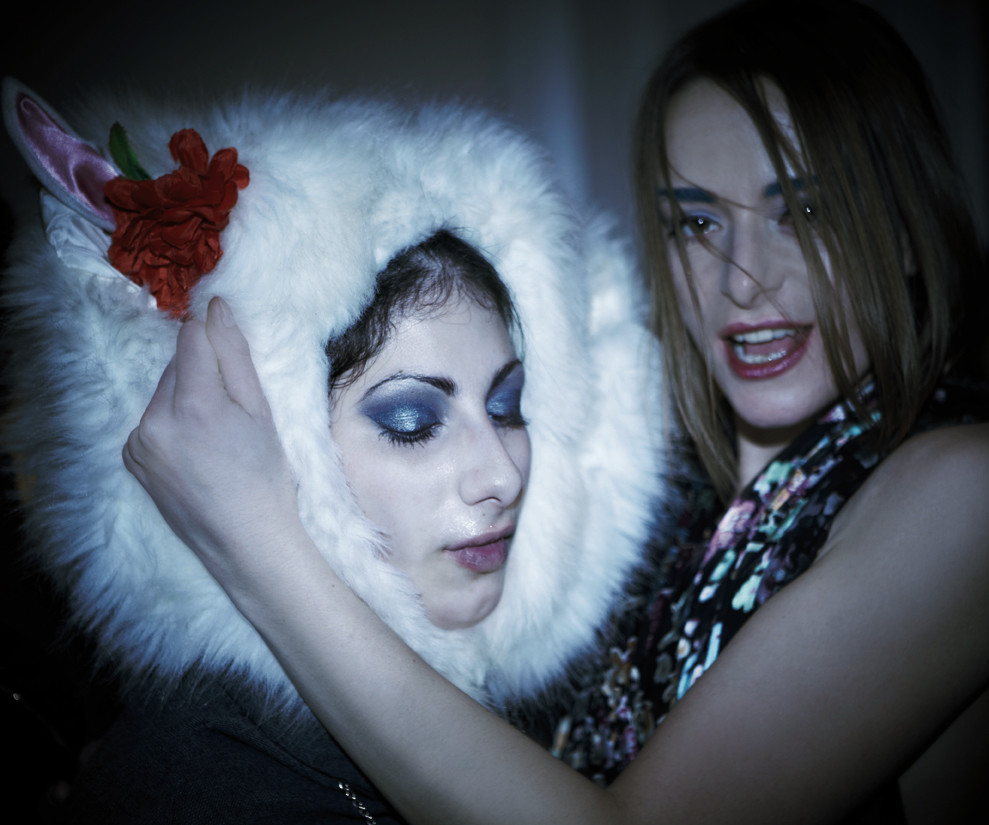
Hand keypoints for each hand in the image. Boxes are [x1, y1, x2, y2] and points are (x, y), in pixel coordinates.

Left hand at [123, 297, 301, 584]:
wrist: (246, 540)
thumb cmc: (265, 476)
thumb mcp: (260, 411)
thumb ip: (234, 355)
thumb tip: (216, 307)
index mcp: (193, 405)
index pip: (191, 339)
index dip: (210, 330)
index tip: (225, 332)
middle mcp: (155, 420)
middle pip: (176, 367)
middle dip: (202, 372)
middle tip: (234, 406)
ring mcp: (138, 442)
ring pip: (164, 393)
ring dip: (187, 397)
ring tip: (217, 432)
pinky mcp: (131, 459)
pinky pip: (152, 421)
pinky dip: (172, 423)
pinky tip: (198, 448)